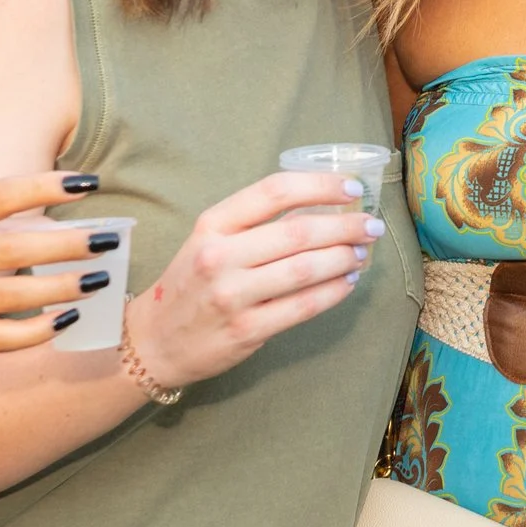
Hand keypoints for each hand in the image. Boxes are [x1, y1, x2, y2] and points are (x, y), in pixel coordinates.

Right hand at [0, 171, 111, 384]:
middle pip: (16, 248)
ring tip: (100, 280)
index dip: (45, 186)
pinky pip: (5, 337)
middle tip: (107, 240)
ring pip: (16, 295)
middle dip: (68, 245)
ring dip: (63, 288)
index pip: (1, 195)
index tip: (88, 183)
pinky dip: (39, 330)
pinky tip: (68, 318)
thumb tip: (68, 216)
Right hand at [123, 171, 383, 388]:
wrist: (154, 340)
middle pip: (298, 232)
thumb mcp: (210, 240)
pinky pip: (302, 307)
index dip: (320, 186)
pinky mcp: (246, 331)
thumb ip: (255, 224)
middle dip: (346, 226)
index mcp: (213, 224)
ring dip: (344, 258)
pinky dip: (333, 292)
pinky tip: (348, 282)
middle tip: (371, 225)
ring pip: (305, 269)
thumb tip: (322, 208)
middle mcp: (219, 256)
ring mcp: (231, 296)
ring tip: (362, 252)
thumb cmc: (191, 282)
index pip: (274, 191)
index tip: (353, 188)